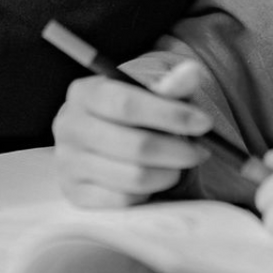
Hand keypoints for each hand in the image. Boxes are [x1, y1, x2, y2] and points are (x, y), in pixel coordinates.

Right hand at [53, 60, 211, 207]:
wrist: (106, 139)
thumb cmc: (134, 113)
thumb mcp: (151, 93)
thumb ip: (172, 85)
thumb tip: (192, 71)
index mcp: (84, 93)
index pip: (127, 105)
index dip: (170, 115)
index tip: (204, 123)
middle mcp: (69, 127)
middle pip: (135, 146)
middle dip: (178, 151)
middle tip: (200, 152)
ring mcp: (68, 163)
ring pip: (134, 178)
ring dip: (168, 173)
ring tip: (179, 165)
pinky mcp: (75, 194)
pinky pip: (124, 202)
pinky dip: (147, 192)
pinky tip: (153, 179)